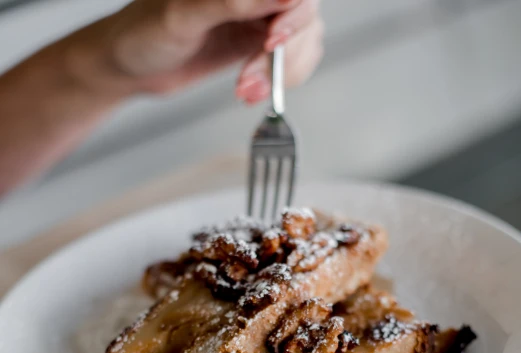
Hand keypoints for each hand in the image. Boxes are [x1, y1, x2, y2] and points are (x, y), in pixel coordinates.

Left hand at [71, 0, 322, 102]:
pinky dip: (277, 83)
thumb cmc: (143, 34)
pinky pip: (293, 61)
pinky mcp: (257, 43)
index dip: (294, 13)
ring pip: (304, 40)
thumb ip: (231, 2)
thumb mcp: (183, 17)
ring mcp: (259, 15)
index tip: (274, 39)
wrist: (131, 68)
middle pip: (304, 13)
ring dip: (280, 74)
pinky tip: (250, 90)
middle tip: (252, 74)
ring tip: (246, 88)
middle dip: (284, 52)